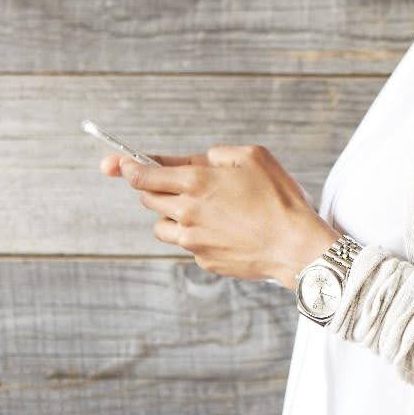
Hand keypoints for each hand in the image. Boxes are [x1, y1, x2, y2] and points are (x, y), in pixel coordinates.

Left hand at [100, 145, 337, 289]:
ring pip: (162, 227)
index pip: (144, 175)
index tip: (118, 164)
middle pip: (148, 199)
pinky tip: (228, 231)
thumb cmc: (279, 197)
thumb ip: (218, 154)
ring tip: (207, 211)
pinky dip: (198, 235)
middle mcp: (187, 213)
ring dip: (174, 215)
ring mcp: (193, 241)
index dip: (127, 167)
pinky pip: (188, 245)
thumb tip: (199, 160)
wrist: (295, 245)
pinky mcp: (204, 261)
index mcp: (196, 183)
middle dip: (155, 189)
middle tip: (178, 185)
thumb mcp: (253, 157)